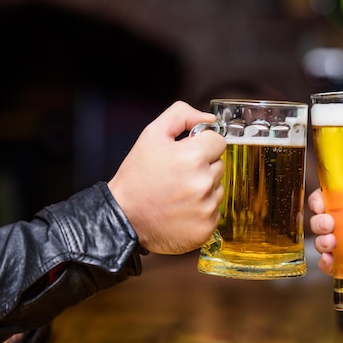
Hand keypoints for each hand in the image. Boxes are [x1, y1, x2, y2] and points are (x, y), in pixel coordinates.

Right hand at [108, 101, 225, 254]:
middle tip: (178, 174)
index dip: (202, 145)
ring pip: (218, 188)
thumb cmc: (136, 177)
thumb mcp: (152, 135)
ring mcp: (206, 207)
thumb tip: (209, 119)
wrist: (124, 216)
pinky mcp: (206, 227)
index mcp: (193, 157)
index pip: (218, 142)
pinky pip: (215, 211)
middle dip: (203, 166)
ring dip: (203, 188)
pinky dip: (201, 209)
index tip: (187, 154)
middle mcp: (204, 183)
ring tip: (178, 193)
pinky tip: (182, 209)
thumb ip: (181, 116)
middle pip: (219, 165)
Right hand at [308, 188, 342, 296]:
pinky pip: (338, 268)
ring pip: (327, 244)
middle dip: (319, 222)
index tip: (322, 204)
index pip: (335, 197)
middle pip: (325, 220)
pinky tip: (330, 263)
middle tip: (328, 225)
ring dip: (321, 243)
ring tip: (331, 244)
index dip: (321, 198)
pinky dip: (328, 266)